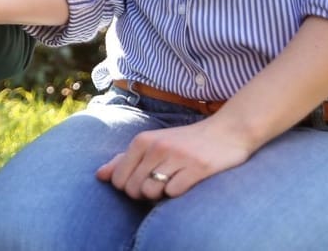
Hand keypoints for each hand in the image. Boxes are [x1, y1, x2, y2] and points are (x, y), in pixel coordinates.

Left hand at [95, 115, 254, 199]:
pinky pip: (174, 192)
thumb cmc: (184, 142)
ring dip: (160, 195)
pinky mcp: (197, 168)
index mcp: (142, 140)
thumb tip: (99, 176)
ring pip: (150, 192)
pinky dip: (177, 193)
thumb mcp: (151, 144)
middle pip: (132, 189)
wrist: (227, 132)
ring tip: (171, 184)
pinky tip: (185, 183)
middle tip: (159, 185)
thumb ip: (124, 159)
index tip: (143, 182)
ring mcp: (177, 157)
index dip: (128, 188)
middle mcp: (157, 147)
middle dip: (143, 194)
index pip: (118, 179)